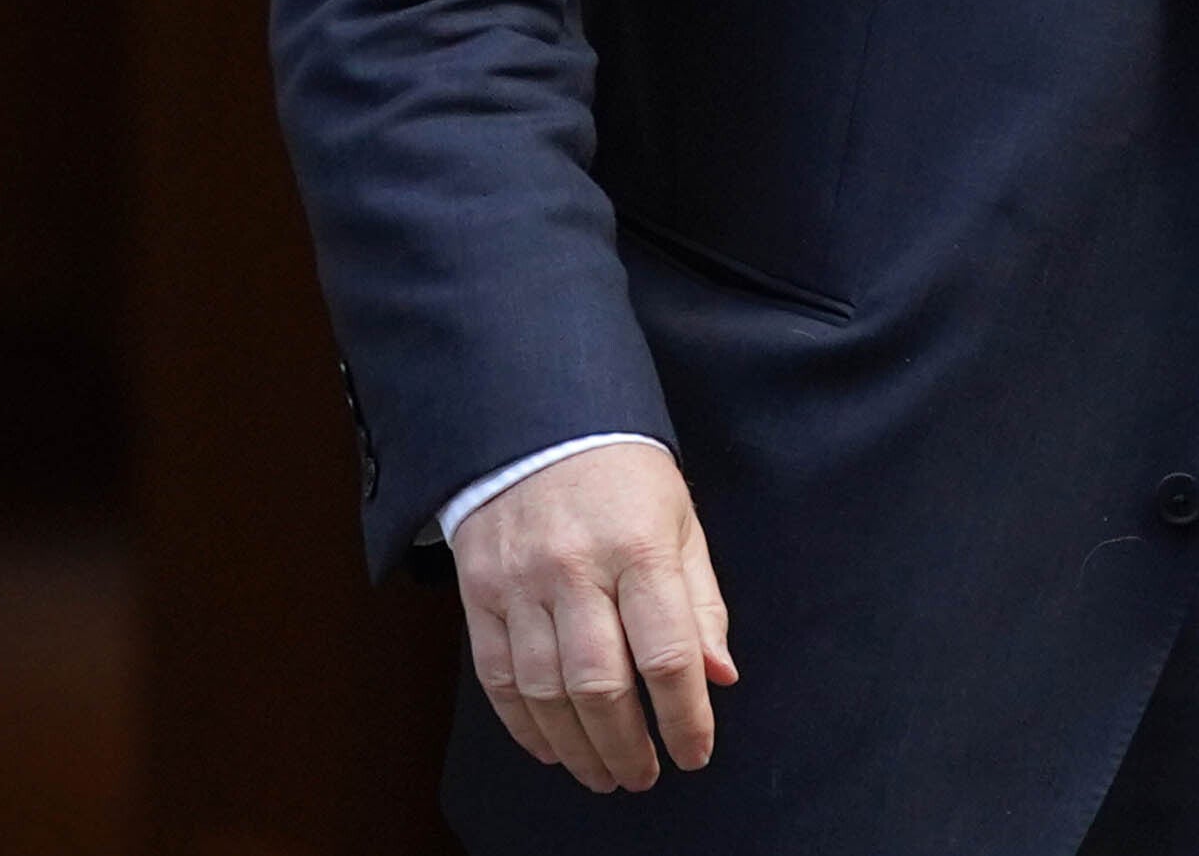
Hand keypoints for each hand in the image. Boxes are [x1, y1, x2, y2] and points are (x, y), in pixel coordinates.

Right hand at [450, 442, 738, 790]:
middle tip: (646, 776)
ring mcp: (520, 584)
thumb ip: (700, 603)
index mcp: (639, 546)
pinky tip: (554, 748)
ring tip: (606, 774)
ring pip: (547, 691)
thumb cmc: (622, 475)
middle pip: (602, 684)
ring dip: (579, 747)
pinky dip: (526, 725)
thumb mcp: (680, 522)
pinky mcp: (478, 595)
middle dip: (628, 745)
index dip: (685, 715)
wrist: (535, 423)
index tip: (695, 753)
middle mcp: (575, 568)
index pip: (667, 652)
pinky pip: (498, 678)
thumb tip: (720, 676)